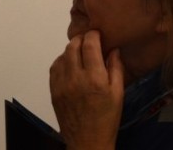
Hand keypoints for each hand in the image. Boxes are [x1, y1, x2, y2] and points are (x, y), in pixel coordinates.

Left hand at [50, 30, 123, 149]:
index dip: (93, 34)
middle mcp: (76, 78)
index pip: (89, 45)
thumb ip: (116, 68)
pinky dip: (61, 61)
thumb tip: (113, 49)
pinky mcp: (53, 91)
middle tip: (89, 40)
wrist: (88, 142)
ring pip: (62, 55)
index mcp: (95, 78)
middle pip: (73, 46)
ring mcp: (62, 85)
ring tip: (80, 52)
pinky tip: (69, 64)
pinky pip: (54, 68)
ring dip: (71, 49)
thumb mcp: (118, 93)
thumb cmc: (107, 118)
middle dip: (81, 39)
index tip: (98, 33)